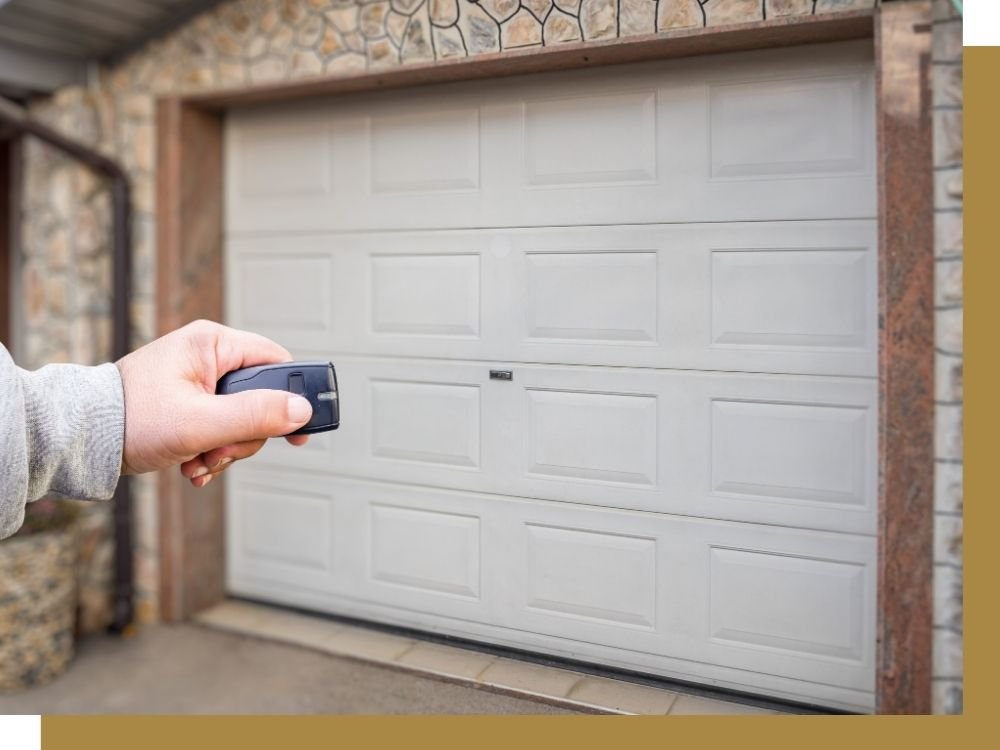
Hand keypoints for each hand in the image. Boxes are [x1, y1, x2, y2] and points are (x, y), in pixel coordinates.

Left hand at [115, 319, 312, 486]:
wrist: (81, 439)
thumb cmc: (129, 419)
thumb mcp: (201, 422)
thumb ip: (255, 415)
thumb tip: (301, 410)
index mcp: (212, 344)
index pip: (276, 362)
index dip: (292, 397)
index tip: (298, 430)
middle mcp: (208, 356)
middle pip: (260, 398)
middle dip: (245, 435)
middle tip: (220, 451)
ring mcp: (198, 380)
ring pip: (242, 419)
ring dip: (227, 449)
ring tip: (200, 460)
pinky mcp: (190, 402)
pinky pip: (221, 427)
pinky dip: (212, 450)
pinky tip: (193, 463)